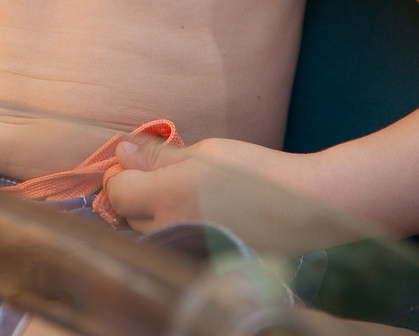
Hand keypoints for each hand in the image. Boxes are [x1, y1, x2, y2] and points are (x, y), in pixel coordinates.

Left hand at [106, 134, 346, 254]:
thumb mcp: (204, 152)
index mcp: (168, 197)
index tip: (132, 162)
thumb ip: (159, 156)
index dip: (120, 175)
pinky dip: (173, 234)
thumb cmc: (254, 171)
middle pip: (128, 218)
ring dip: (151, 217)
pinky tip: (195, 218)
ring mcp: (187, 254)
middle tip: (154, 176)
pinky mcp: (203, 266)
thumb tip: (122, 152)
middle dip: (133, 196)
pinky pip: (173, 250)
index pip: (117, 192)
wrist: (301, 208)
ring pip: (149, 237)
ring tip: (177, 197)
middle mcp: (172, 231)